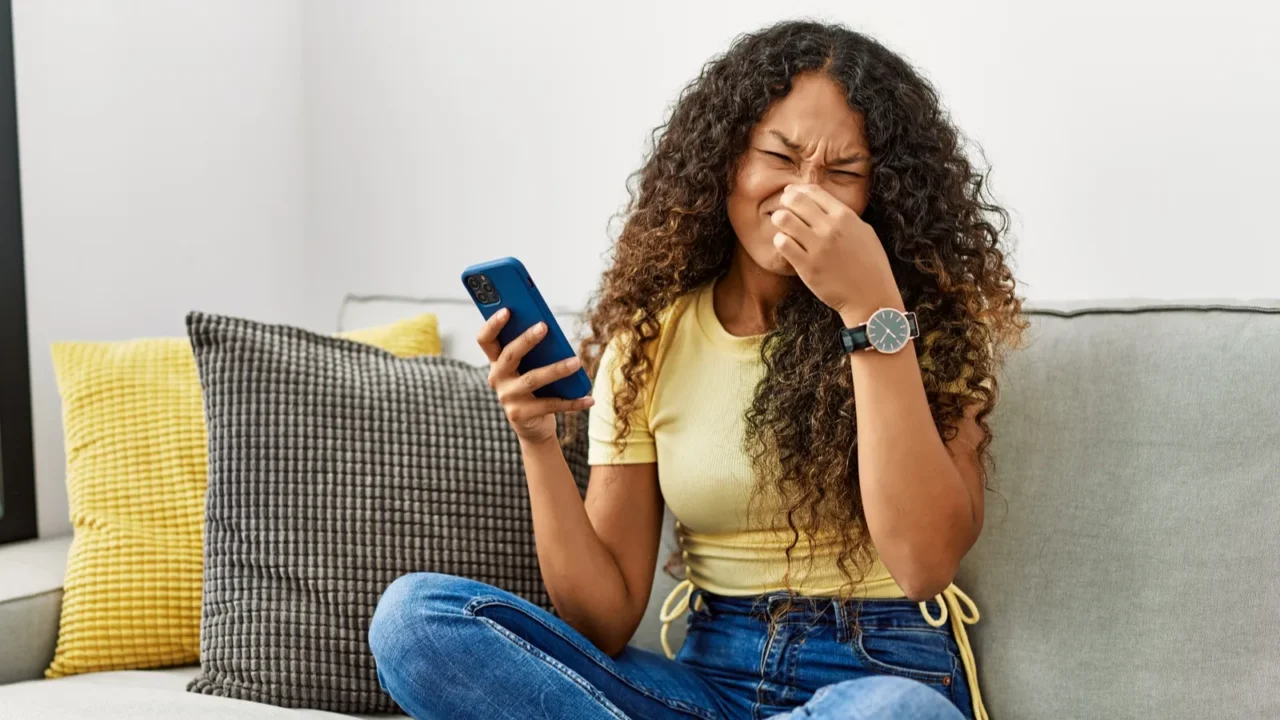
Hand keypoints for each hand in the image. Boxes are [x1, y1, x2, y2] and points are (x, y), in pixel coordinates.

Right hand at [477, 309, 594, 443]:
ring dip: (556, 369)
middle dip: (526, 339)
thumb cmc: (534, 388)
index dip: (493, 325)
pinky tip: (589, 398)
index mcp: (496, 362)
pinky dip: (573, 402)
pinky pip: (551, 404)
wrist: (533, 426)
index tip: (506, 310)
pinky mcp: (521, 415)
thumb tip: (550, 328)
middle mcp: (497, 378)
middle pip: (509, 355)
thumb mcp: (529, 367)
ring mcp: (507, 398)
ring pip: (533, 379)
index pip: (485, 339)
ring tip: (576, 362)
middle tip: (544, 326)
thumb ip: (534, 350)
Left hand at [769, 184, 903, 323]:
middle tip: (783, 208)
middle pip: (796, 201)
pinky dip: (780, 241)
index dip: (798, 190)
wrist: (870, 297)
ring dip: (779, 220)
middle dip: (785, 201)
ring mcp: (818, 247)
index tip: (790, 193)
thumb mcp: (863, 232)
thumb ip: (843, 216)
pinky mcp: (807, 266)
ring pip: (784, 219)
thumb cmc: (870, 265)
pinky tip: (785, 244)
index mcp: (845, 216)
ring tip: (783, 226)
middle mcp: (830, 228)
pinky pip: (782, 244)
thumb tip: (821, 203)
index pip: (814, 192)